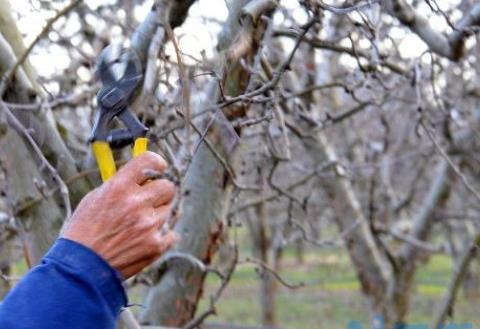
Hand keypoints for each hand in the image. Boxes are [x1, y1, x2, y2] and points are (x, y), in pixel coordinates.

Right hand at [62, 152, 176, 278]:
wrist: (81, 268)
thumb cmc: (84, 231)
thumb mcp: (95, 198)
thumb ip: (121, 184)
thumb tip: (142, 174)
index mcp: (119, 187)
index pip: (151, 161)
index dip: (156, 164)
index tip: (156, 169)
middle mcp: (136, 203)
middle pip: (167, 186)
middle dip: (159, 192)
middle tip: (147, 201)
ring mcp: (148, 225)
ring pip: (168, 210)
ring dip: (157, 215)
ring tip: (137, 226)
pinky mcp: (156, 244)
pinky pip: (170, 232)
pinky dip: (160, 235)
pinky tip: (142, 240)